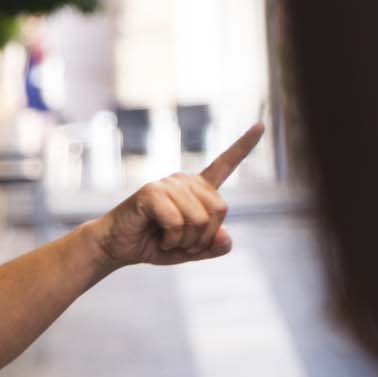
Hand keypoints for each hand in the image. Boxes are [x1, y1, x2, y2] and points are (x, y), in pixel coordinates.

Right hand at [89, 122, 265, 267]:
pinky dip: (170, 240)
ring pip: (198, 220)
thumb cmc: (153, 244)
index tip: (261, 125)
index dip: (243, 146)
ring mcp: (168, 184)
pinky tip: (157, 237)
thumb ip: (212, 247)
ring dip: (185, 242)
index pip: (224, 164)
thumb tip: (227, 239)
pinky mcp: (151, 192)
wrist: (117, 246)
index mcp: (197, 189)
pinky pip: (176, 222)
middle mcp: (185, 181)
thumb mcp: (190, 251)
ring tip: (166, 240)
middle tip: (183, 244)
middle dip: (204, 237)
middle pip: (219, 209)